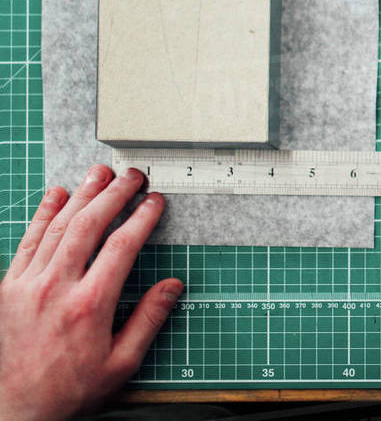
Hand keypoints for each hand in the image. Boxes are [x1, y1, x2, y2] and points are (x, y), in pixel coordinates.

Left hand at [0, 165, 182, 420]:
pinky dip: (42, 214)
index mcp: (90, 305)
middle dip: (114, 195)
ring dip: (81, 195)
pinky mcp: (7, 289)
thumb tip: (173, 286)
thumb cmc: (70, 390)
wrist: (16, 410)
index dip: (142, 218)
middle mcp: (56, 288)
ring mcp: (27, 285)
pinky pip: (27, 241)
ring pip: (57, 227)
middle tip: (132, 176)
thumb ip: (148, 320)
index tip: (155, 201)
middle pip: (89, 226)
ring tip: (99, 173)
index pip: (122, 246)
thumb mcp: (121, 364)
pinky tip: (56, 194)